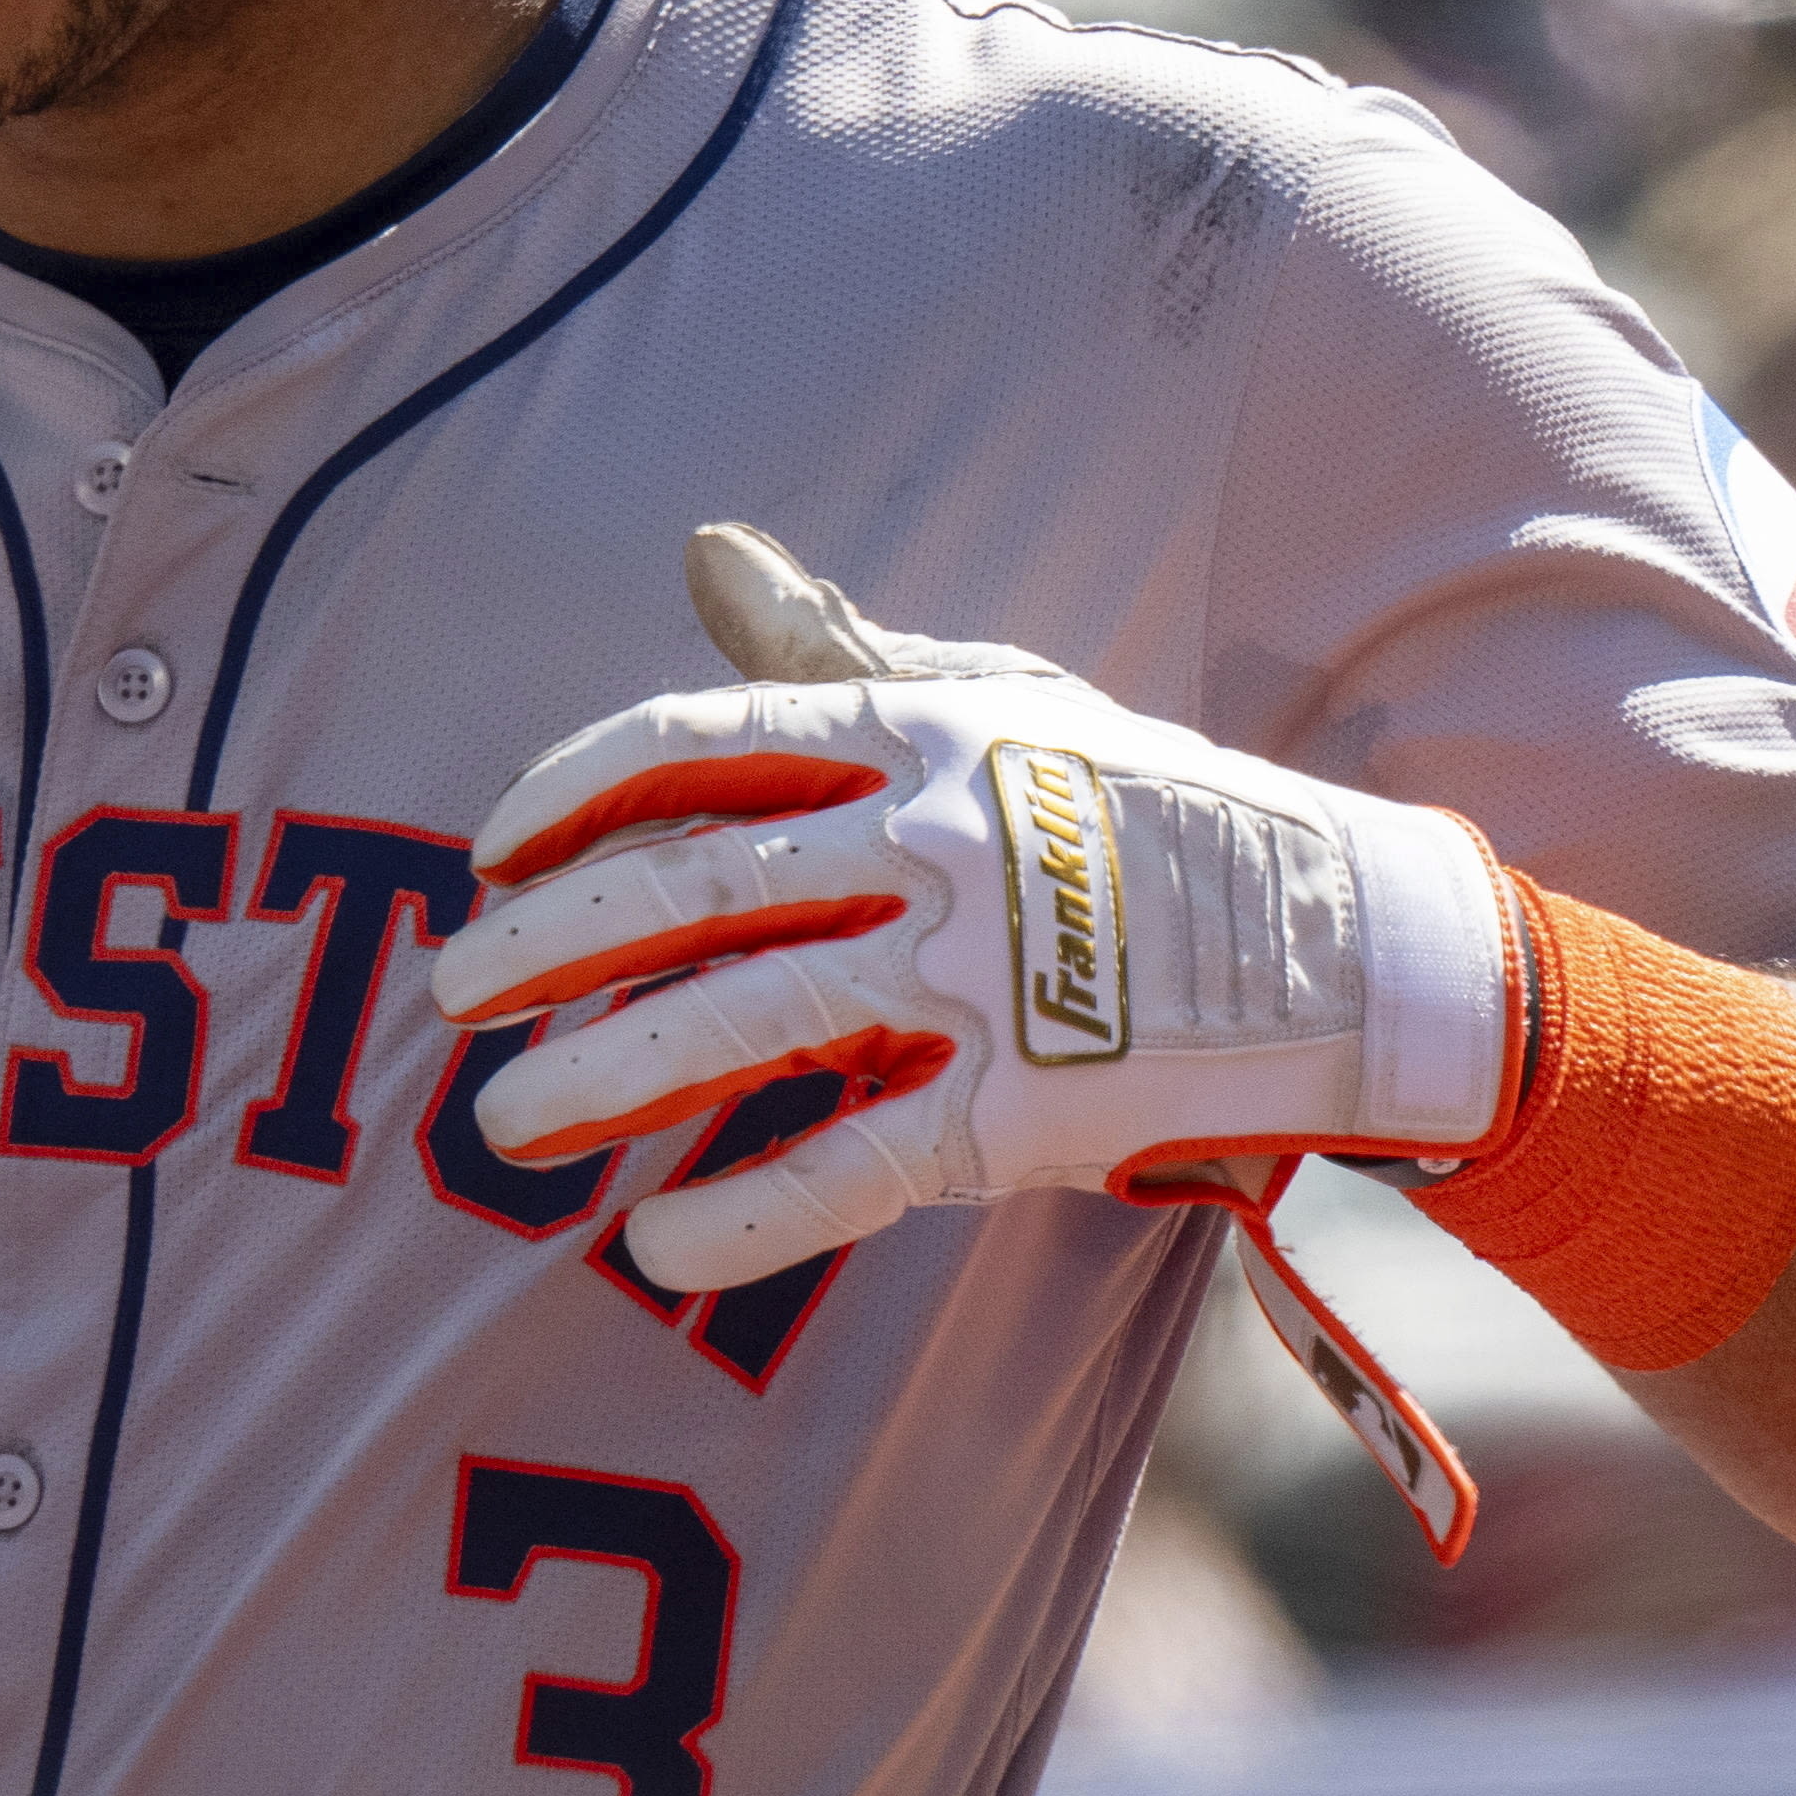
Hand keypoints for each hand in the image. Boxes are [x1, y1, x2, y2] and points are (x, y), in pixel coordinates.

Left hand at [422, 523, 1520, 1293]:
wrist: (1347, 938)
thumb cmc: (1150, 806)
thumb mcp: (1002, 694)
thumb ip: (837, 647)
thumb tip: (707, 551)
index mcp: (914, 735)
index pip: (691, 743)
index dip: (564, 796)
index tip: (485, 851)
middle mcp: (926, 847)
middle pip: (683, 888)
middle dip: (540, 943)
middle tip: (447, 992)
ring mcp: (972, 982)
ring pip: (736, 1024)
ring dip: (596, 1077)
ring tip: (496, 1124)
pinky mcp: (1016, 1110)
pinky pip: (847, 1168)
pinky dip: (742, 1216)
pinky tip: (652, 1245)